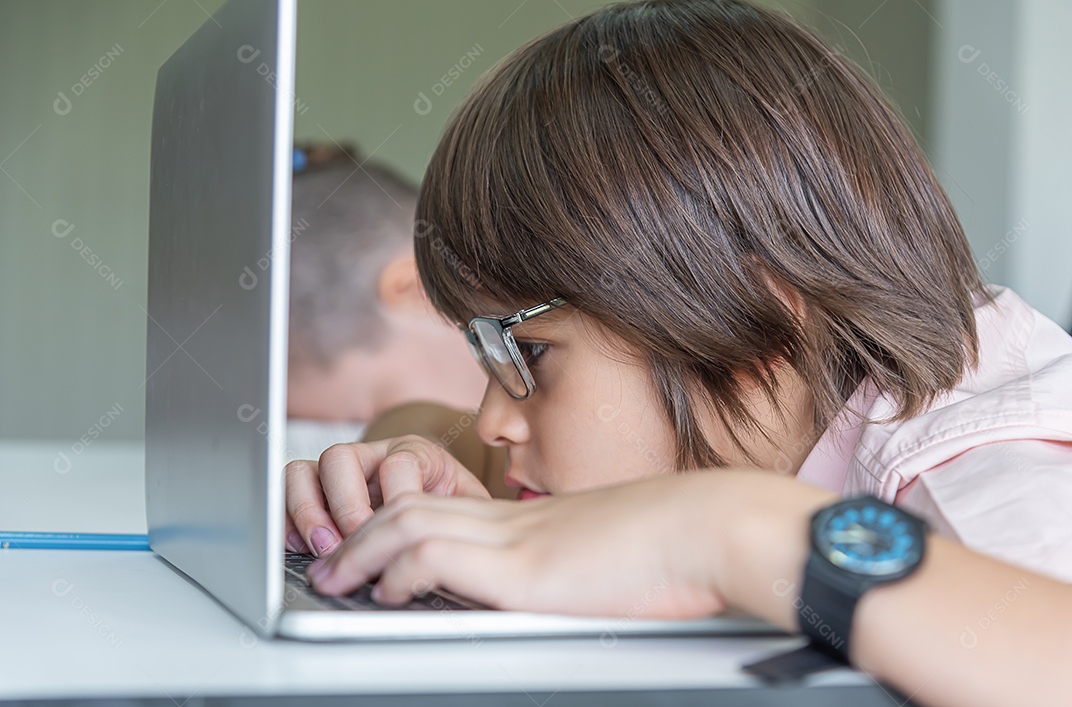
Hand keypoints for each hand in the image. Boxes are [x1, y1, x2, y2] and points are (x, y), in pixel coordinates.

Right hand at [284, 435, 491, 557]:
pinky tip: (302, 548)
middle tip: (352, 543)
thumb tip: (444, 550)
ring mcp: (339, 473)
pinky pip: (285, 491)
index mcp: (416, 454)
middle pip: (339, 458)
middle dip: (344, 507)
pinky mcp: (314, 491)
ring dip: (308, 512)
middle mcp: (372, 456)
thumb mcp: (470, 514)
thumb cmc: (454, 514)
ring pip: (304, 470)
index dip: (393, 501)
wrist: (441, 510)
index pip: (397, 464)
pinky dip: (287, 519)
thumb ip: (461, 521)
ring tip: (323, 548)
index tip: (398, 539)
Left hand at [304, 472, 739, 618]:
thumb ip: (579, 564)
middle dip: (359, 532)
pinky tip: (389, 593)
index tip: (372, 546)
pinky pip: (436, 557)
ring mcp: (519, 538)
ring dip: (361, 550)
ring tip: (332, 577)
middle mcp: (517, 519)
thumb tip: (574, 584)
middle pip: (413, 505)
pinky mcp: (526, 569)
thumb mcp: (614, 551)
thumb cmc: (682, 544)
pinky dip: (400, 571)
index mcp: (535, 519)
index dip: (397, 521)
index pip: (446, 507)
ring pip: (410, 522)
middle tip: (328, 561)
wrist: (716, 529)